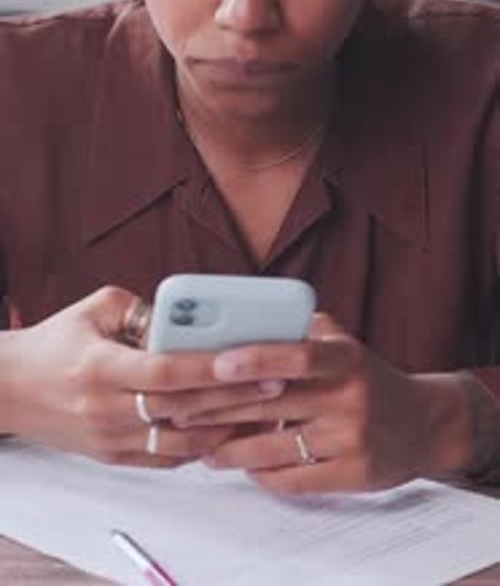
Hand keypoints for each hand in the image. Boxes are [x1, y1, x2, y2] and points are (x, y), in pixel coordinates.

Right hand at [0, 286, 283, 466]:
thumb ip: (145, 309)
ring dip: (225, 430)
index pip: (165, 371)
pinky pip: (165, 459)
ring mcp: (109, 440)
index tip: (250, 357)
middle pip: (182, 409)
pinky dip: (199, 449)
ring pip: (180, 445)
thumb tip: (190, 319)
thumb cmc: (55, 342)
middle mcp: (106, 409)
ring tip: (263, 412)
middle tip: (277, 381)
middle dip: (234, 397)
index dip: (209, 367)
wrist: (10, 389)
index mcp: (100, 367)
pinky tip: (227, 432)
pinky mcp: (112, 458)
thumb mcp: (95, 308)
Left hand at [182, 314, 471, 492]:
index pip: (297, 355)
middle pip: (270, 404)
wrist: (423, 423)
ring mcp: (351, 439)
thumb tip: (240, 322)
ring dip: (230, 449)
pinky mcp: (353, 475)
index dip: (256, 359)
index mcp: (345, 358)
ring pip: (274, 447)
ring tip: (200, 446)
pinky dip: (261, 472)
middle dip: (217, 408)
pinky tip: (240, 465)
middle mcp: (350, 396)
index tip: (216, 364)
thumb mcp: (343, 344)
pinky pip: (293, 478)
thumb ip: (299, 330)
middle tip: (178, 410)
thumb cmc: (366, 378)